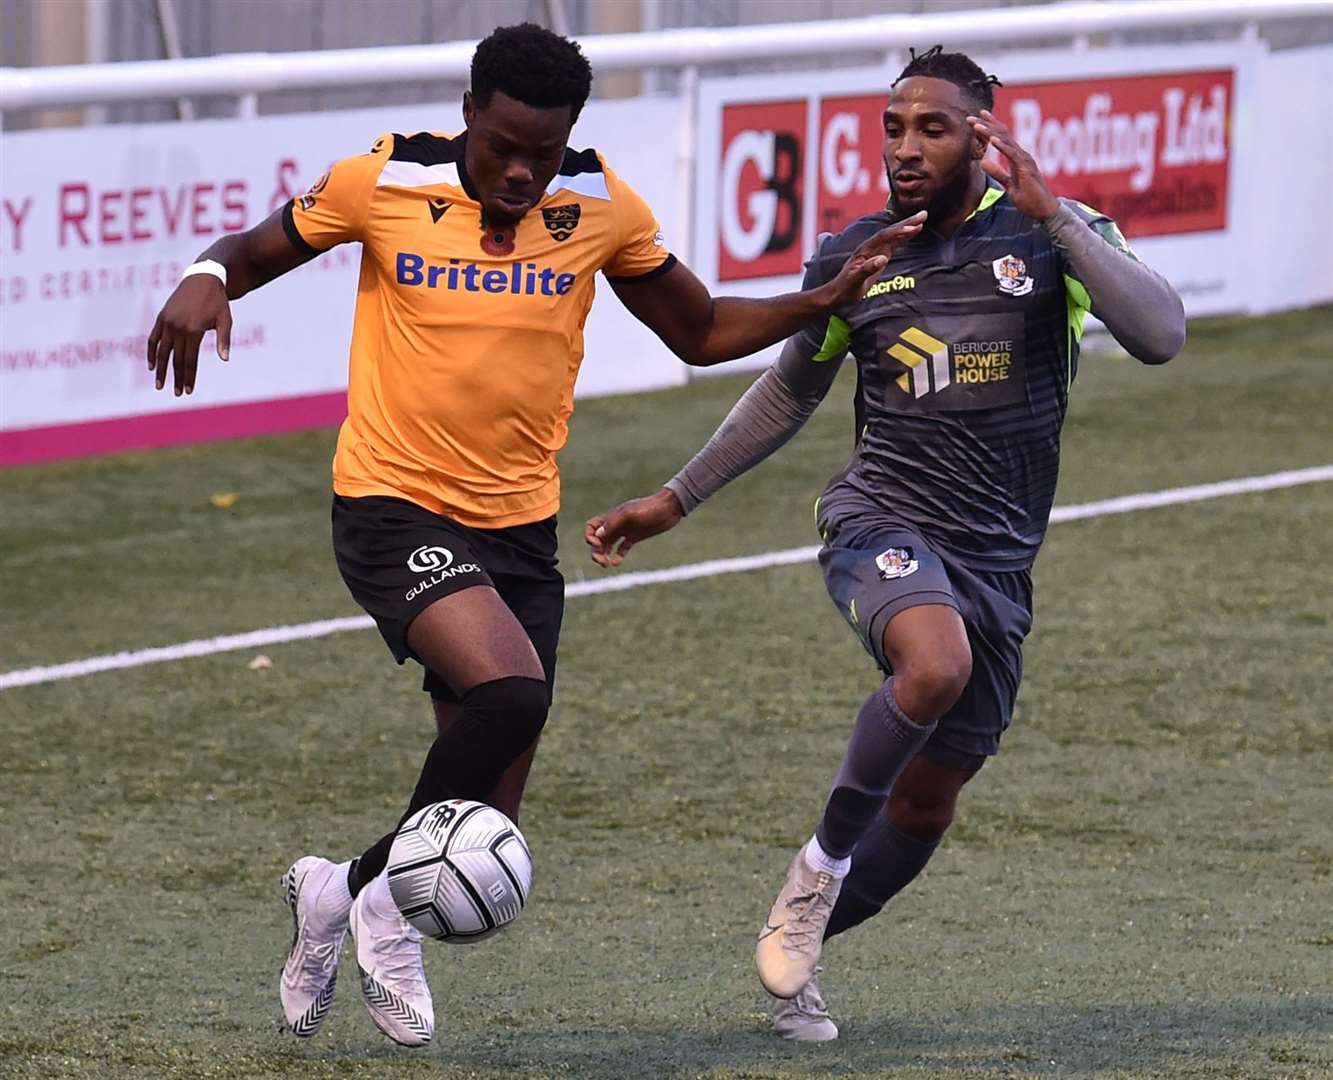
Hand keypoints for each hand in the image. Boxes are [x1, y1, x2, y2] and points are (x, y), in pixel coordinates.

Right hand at [147, 274, 232, 394]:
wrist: (202, 278)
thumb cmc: (217, 301)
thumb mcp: (225, 320)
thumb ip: (224, 340)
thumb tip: (225, 359)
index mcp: (193, 330)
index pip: (190, 360)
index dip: (189, 377)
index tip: (189, 391)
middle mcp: (177, 327)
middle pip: (175, 359)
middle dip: (177, 378)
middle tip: (177, 393)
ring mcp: (167, 322)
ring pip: (161, 351)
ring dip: (160, 369)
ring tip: (159, 385)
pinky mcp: (161, 317)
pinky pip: (153, 338)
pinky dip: (151, 351)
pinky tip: (151, 365)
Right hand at [585, 488, 684, 567]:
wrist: (669, 508)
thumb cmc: (649, 508)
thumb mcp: (630, 514)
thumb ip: (613, 523)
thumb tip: (597, 535)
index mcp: (611, 517)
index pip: (591, 527)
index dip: (590, 537)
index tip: (599, 544)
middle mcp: (616, 524)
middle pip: (598, 539)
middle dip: (596, 552)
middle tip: (603, 563)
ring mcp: (625, 531)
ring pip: (609, 545)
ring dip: (604, 555)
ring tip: (607, 565)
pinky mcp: (635, 536)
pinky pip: (622, 548)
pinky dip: (618, 556)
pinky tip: (616, 563)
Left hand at [818, 211, 925, 307]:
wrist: (839, 293)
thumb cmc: (845, 288)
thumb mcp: (855, 281)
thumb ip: (867, 269)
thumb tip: (882, 259)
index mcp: (864, 250)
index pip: (883, 237)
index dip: (897, 232)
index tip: (912, 228)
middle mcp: (870, 247)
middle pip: (890, 231)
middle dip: (907, 223)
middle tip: (923, 214)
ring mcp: (875, 251)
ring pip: (894, 236)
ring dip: (908, 227)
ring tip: (923, 219)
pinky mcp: (880, 256)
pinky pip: (894, 243)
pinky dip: (904, 237)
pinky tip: (914, 231)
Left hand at [968, 109, 1059, 221]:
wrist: (1043, 210)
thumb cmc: (1029, 198)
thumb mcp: (1008, 185)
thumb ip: (998, 173)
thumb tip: (983, 163)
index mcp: (1017, 158)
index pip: (1001, 139)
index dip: (989, 128)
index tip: (976, 120)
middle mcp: (1021, 155)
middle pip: (1002, 135)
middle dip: (986, 125)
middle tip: (970, 117)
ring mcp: (1024, 160)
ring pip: (1005, 141)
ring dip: (990, 132)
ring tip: (976, 124)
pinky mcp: (1026, 168)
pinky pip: (1012, 154)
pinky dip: (1002, 146)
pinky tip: (992, 139)